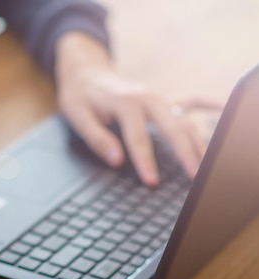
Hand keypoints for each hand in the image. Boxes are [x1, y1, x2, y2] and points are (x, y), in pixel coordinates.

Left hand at [54, 32, 222, 185]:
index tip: (153, 182)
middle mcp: (148, 98)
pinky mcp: (163, 99)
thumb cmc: (80, 97)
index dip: (146, 161)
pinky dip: (210, 106)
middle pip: (173, 128)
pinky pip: (192, 101)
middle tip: (195, 178)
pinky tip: (224, 113)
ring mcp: (159, 98)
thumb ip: (96, 138)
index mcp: (125, 103)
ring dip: (199, 142)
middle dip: (186, 153)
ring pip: (186, 120)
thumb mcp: (77, 116)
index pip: (138, 138)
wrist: (85, 72)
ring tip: (209, 166)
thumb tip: (116, 160)